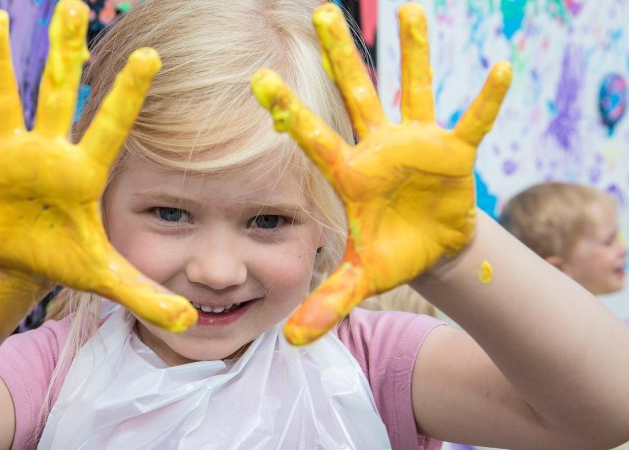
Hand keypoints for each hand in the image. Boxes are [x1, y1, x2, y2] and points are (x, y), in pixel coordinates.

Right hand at [0, 0, 195, 353]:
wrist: (24, 257)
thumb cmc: (68, 257)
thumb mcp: (104, 277)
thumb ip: (144, 295)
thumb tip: (187, 323)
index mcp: (84, 171)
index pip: (111, 127)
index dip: (127, 95)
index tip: (151, 56)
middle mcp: (50, 151)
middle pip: (57, 94)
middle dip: (63, 53)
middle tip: (72, 7)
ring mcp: (11, 154)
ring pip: (4, 100)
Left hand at [252, 2, 510, 344]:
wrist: (431, 248)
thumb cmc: (390, 254)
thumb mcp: (361, 279)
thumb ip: (330, 302)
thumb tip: (294, 340)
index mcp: (350, 175)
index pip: (314, 138)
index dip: (290, 112)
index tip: (259, 80)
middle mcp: (378, 149)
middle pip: (355, 95)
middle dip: (341, 57)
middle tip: (322, 13)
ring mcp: (416, 144)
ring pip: (410, 90)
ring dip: (412, 53)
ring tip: (410, 10)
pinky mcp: (454, 151)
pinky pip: (472, 121)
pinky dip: (486, 100)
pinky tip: (500, 69)